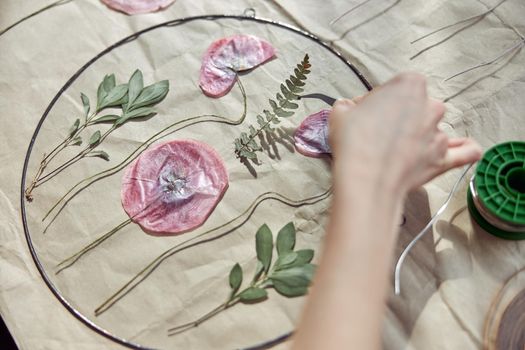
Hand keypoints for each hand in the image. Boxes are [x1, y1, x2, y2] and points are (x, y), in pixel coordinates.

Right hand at [329, 73, 481, 194]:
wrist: (366, 178)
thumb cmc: (353, 141)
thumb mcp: (341, 112)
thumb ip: (350, 105)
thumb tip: (354, 110)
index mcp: (409, 85)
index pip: (396, 87)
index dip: (379, 101)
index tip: (366, 115)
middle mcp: (431, 106)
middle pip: (418, 107)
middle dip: (401, 117)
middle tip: (379, 134)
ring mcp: (440, 133)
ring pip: (434, 129)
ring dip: (420, 136)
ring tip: (398, 152)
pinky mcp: (444, 159)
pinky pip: (465, 151)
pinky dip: (464, 149)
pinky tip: (461, 148)